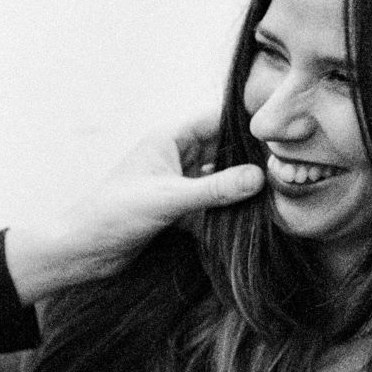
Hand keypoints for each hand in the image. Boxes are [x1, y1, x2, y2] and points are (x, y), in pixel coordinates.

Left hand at [4, 114, 264, 301]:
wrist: (81, 251)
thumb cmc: (111, 215)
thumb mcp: (167, 199)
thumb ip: (214, 189)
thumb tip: (259, 177)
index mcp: (169, 138)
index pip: (218, 120)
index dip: (250, 126)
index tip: (286, 134)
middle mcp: (175, 156)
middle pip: (225, 149)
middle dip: (252, 159)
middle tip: (290, 168)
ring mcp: (177, 182)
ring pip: (221, 178)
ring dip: (242, 187)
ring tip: (279, 193)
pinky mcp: (177, 209)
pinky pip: (212, 203)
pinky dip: (229, 210)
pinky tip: (254, 218)